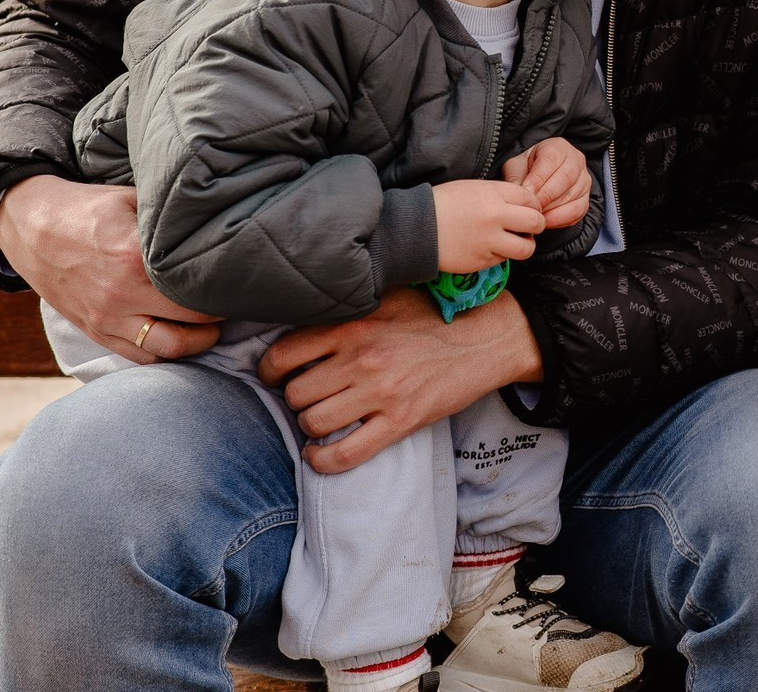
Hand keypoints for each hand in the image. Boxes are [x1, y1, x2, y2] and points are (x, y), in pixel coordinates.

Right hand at [0, 174, 218, 361]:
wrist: (31, 228)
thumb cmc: (88, 209)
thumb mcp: (132, 199)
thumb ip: (169, 217)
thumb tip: (215, 217)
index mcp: (134, 257)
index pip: (196, 286)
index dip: (224, 288)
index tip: (240, 282)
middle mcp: (122, 294)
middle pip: (191, 322)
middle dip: (220, 317)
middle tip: (234, 305)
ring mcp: (107, 318)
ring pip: (166, 350)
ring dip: (196, 344)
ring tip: (211, 329)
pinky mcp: (95, 331)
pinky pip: (138, 357)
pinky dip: (164, 355)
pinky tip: (180, 339)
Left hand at [260, 288, 543, 473]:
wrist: (487, 338)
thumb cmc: (436, 315)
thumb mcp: (388, 296)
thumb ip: (349, 305)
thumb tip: (308, 312)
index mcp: (353, 325)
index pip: (284, 353)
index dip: (270, 369)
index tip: (276, 374)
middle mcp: (361, 358)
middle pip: (295, 392)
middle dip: (295, 397)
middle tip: (307, 395)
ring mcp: (380, 392)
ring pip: (313, 421)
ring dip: (310, 425)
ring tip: (320, 419)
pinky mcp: (400, 421)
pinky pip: (344, 453)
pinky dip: (322, 460)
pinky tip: (318, 455)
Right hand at [433, 178, 546, 272]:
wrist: (416, 229)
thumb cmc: (442, 204)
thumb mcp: (472, 188)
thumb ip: (498, 194)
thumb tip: (521, 203)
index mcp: (493, 194)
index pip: (531, 199)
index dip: (534, 206)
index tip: (529, 210)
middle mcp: (495, 217)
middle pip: (536, 223)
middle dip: (536, 226)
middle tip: (528, 228)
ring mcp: (489, 241)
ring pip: (526, 248)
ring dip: (524, 245)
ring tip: (514, 242)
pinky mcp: (482, 261)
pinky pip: (503, 260)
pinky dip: (501, 255)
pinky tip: (489, 248)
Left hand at [501, 138, 590, 230]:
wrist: (539, 177)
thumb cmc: (527, 169)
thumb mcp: (516, 168)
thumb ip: (515, 178)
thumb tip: (518, 194)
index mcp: (557, 147)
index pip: (550, 161)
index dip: (538, 179)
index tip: (526, 192)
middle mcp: (576, 161)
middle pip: (566, 178)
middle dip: (546, 196)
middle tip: (531, 207)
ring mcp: (584, 180)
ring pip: (572, 196)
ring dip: (552, 209)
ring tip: (535, 215)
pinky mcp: (585, 199)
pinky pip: (577, 211)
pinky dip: (561, 219)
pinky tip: (546, 221)